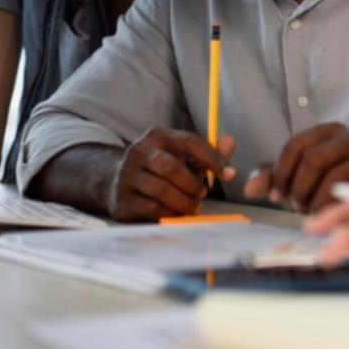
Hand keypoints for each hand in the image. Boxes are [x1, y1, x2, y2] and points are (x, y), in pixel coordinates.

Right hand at [106, 128, 235, 221]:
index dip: (213, 158)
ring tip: (193, 206)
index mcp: (158, 136)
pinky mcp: (123, 198)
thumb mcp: (183, 157)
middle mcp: (139, 151)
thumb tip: (231, 141)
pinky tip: (177, 213)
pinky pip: (152, 208)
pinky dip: (171, 213)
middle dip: (193, 184)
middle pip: (172, 167)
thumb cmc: (159, 169)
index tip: (230, 174)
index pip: (190, 142)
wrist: (117, 183)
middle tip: (203, 194)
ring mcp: (127, 175)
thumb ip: (209, 152)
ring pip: (162, 190)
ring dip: (184, 201)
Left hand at [245, 122, 348, 212]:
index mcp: (329, 131)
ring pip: (332, 175)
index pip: (296, 145)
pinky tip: (323, 213)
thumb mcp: (299, 177)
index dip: (280, 173)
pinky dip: (329, 205)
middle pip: (313, 159)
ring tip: (309, 210)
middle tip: (294, 205)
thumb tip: (249, 188)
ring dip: (314, 199)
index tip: (275, 196)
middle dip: (298, 187)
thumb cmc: (330, 183)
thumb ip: (274, 179)